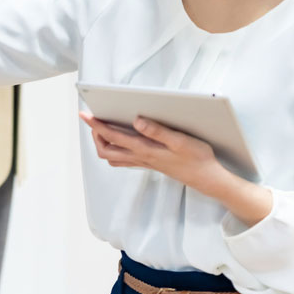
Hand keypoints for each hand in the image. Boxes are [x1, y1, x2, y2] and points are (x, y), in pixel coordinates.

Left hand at [79, 112, 228, 194]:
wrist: (207, 178)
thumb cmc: (196, 158)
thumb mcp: (179, 140)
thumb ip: (157, 131)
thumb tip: (136, 120)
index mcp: (145, 150)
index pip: (113, 137)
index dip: (97, 126)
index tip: (86, 115)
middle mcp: (141, 158)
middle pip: (106, 151)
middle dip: (95, 135)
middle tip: (93, 120)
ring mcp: (145, 162)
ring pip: (113, 157)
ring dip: (104, 143)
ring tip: (102, 128)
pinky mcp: (150, 164)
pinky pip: (124, 159)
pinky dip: (116, 149)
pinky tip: (121, 140)